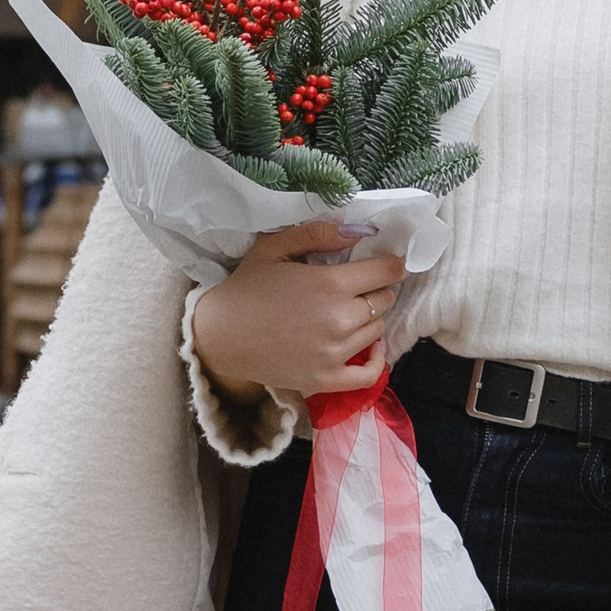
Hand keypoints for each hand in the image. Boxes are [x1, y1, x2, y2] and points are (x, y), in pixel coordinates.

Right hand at [190, 225, 406, 403]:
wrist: (219, 336)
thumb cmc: (247, 288)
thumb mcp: (274, 248)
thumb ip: (317, 234)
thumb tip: (358, 231)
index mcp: (330, 285)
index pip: (386, 271)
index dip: (391, 264)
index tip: (388, 262)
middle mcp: (339, 320)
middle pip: (384, 300)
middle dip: (377, 289)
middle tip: (360, 286)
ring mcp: (334, 353)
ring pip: (378, 331)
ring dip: (370, 318)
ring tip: (350, 311)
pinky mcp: (325, 379)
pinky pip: (369, 374)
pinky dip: (377, 360)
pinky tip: (370, 347)